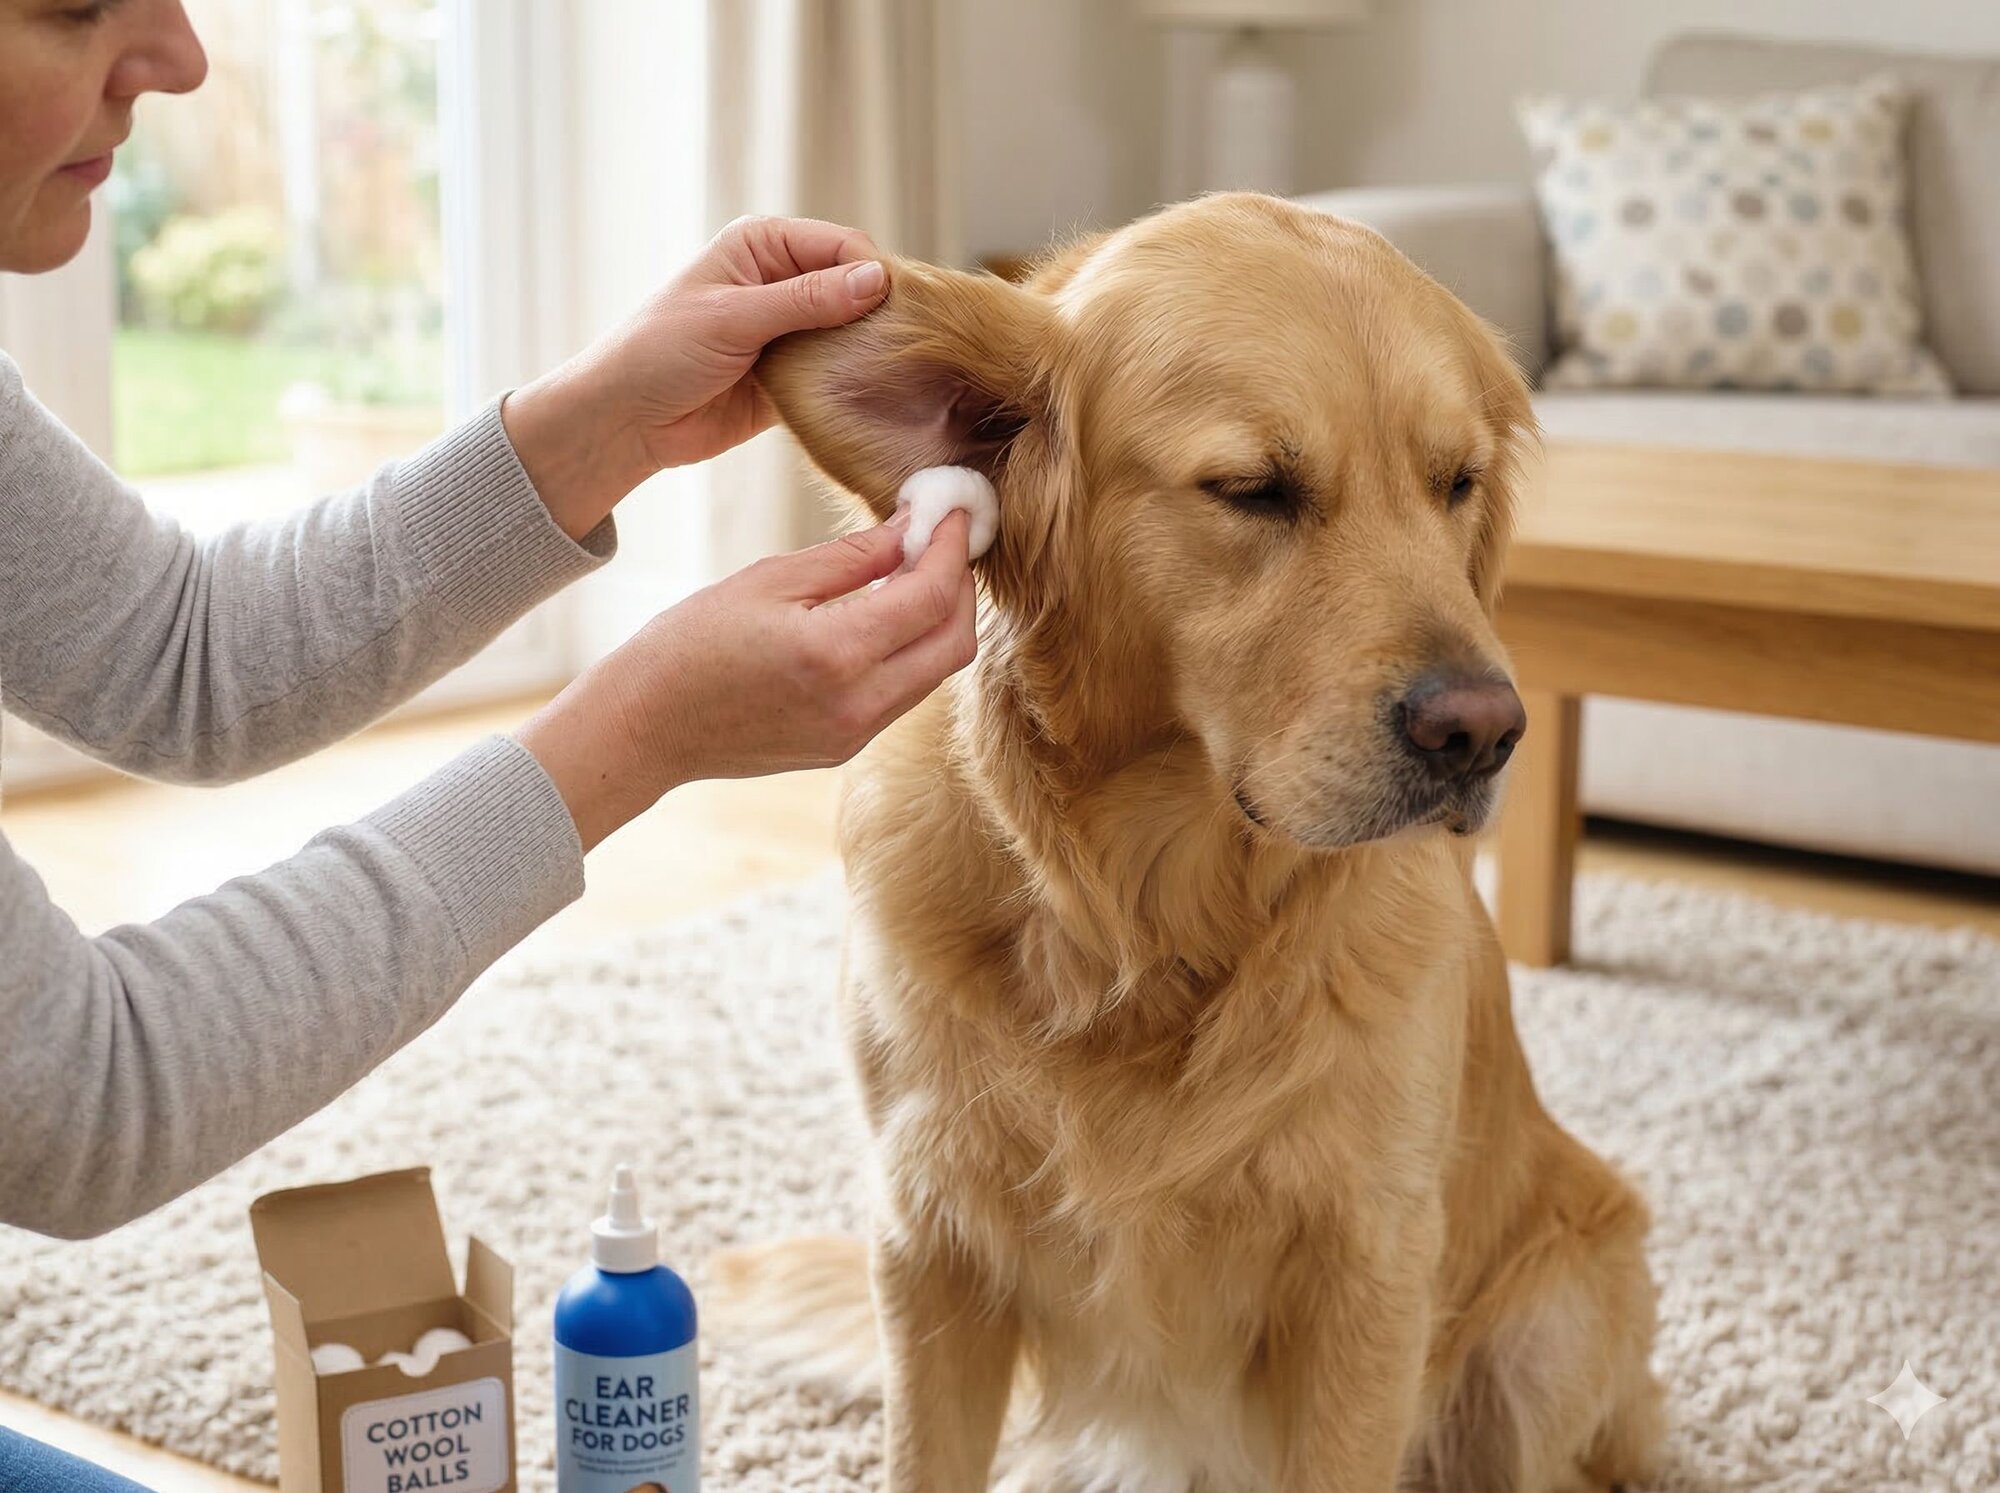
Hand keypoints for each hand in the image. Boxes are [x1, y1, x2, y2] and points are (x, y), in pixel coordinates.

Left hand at [503, 216, 888, 539]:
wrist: (626, 420)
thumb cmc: (660, 352)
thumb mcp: (734, 318)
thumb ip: (807, 300)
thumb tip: (877, 279)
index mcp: (763, 244)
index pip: (841, 245)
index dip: (873, 273)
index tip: (898, 311)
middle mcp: (781, 279)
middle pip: (855, 286)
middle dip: (876, 313)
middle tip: (899, 348)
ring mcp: (790, 328)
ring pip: (852, 330)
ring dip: (868, 349)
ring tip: (892, 373)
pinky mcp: (794, 374)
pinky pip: (839, 370)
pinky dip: (855, 379)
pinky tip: (873, 394)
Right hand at [515, 514, 975, 850]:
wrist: (645, 727)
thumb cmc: (690, 643)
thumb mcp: (769, 580)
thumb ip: (852, 556)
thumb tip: (913, 527)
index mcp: (836, 655)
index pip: (932, 597)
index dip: (953, 548)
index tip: (955, 511)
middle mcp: (858, 704)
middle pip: (954, 643)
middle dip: (961, 587)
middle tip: (946, 541)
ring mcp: (855, 735)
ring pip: (935, 672)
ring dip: (939, 620)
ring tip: (916, 570)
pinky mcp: (845, 748)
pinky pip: (903, 693)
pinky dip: (911, 650)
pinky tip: (886, 615)